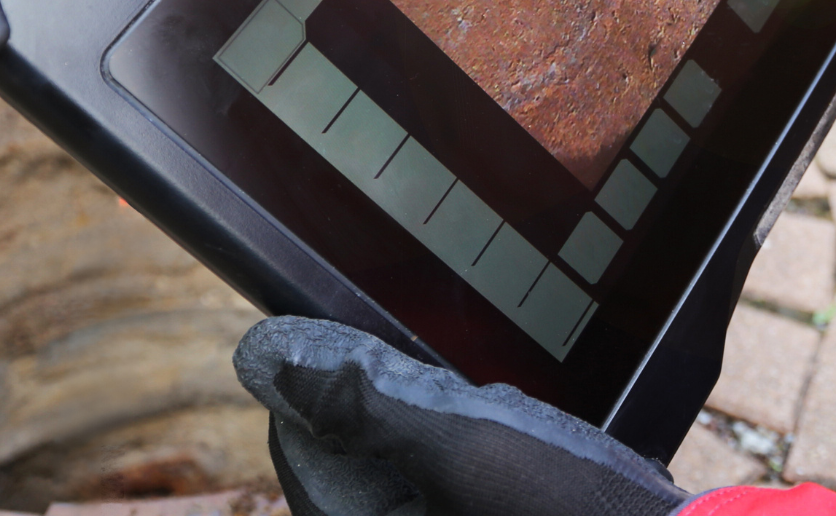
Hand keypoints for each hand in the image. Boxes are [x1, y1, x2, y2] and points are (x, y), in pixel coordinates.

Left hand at [235, 316, 692, 515]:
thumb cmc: (561, 509)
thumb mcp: (456, 444)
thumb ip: (362, 407)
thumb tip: (273, 364)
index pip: (302, 460)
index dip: (313, 392)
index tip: (334, 336)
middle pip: (353, 465)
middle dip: (383, 409)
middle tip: (419, 364)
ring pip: (405, 472)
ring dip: (427, 426)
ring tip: (471, 398)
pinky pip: (450, 487)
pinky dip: (466, 452)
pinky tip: (509, 431)